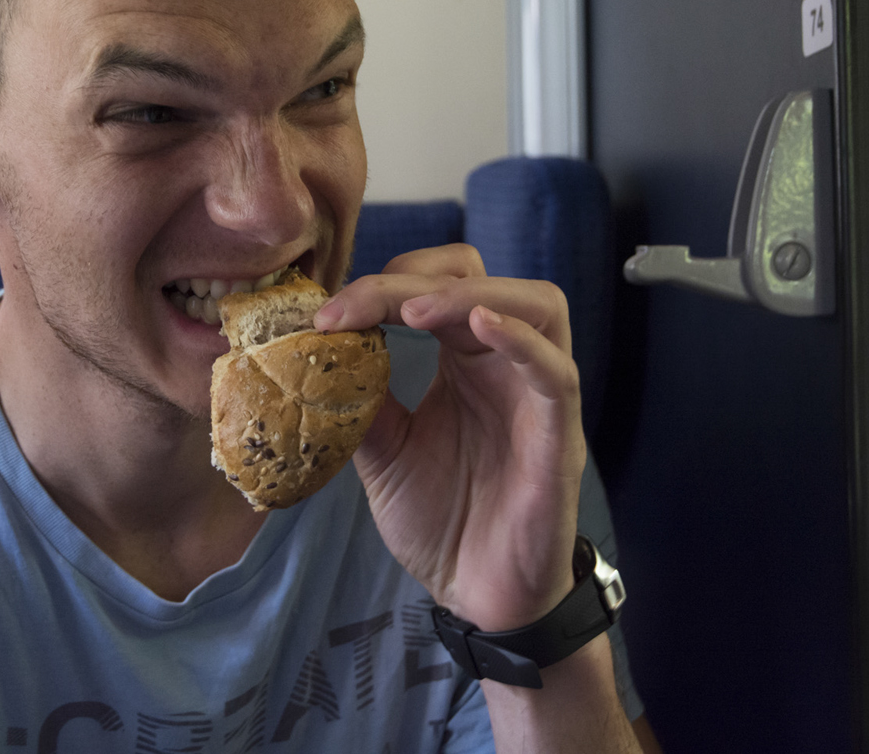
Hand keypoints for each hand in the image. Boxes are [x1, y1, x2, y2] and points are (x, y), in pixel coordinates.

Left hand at [314, 244, 584, 632]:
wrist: (478, 593)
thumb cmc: (443, 521)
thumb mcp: (382, 453)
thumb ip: (358, 401)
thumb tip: (310, 355)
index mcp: (463, 360)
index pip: (432, 288)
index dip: (379, 287)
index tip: (325, 314)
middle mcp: (503, 363)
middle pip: (478, 278)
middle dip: (415, 276)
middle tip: (359, 303)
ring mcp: (536, 393)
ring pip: (535, 304)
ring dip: (469, 294)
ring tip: (413, 309)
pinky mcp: (558, 433)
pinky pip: (556, 371)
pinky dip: (522, 340)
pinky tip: (480, 326)